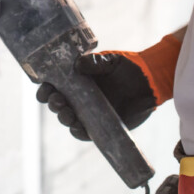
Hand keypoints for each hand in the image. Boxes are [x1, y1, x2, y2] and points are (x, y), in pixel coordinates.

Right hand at [36, 52, 156, 140]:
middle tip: (59, 102)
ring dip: (64, 118)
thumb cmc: (127, 68)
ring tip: (68, 114)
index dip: (45, 88)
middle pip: (57, 103)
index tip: (45, 88)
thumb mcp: (110, 61)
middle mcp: (78, 97)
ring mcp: (88, 112)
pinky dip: (78, 132)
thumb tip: (78, 64)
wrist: (149, 83)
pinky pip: (84, 132)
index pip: (54, 85)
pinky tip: (77, 128)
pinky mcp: (99, 125)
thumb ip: (95, 62)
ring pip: (68, 118)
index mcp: (75, 79)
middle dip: (54, 104)